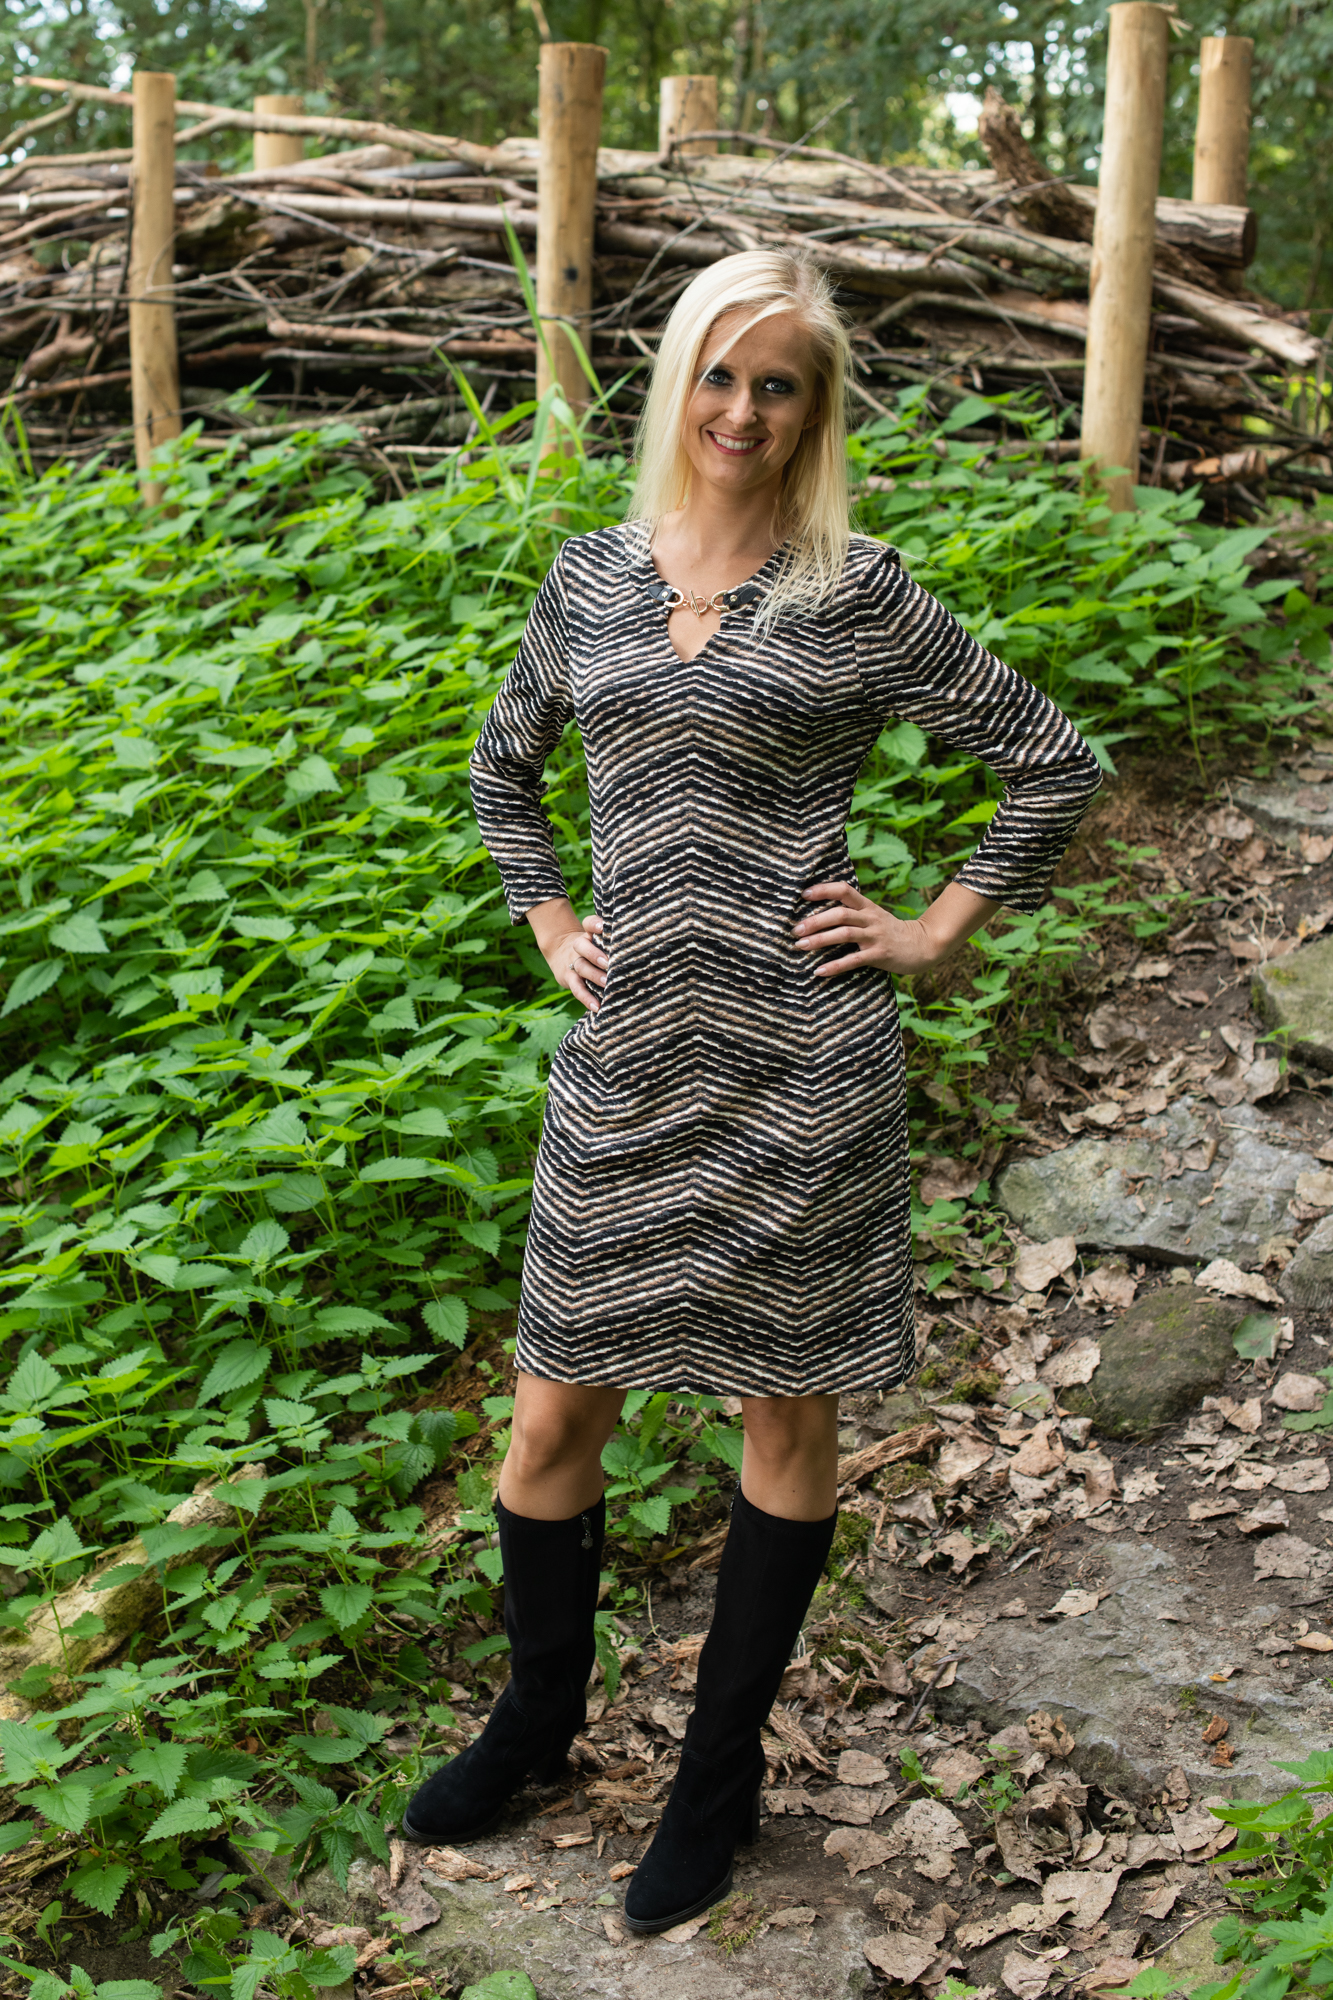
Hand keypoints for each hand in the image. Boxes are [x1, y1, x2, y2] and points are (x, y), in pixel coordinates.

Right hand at [527, 898, 606, 1011]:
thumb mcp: (595, 939)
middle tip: (608, 962)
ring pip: (581, 967)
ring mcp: (573, 963)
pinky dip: (586, 998)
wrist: (559, 954)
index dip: (594, 924)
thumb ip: (611, 941)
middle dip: (594, 954)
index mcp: (587, 935)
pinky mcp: (569, 979)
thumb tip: (641, 949)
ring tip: (606, 983)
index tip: (603, 926)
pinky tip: (597, 1006)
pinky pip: (577, 988)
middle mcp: (579, 947)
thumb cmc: (590, 948)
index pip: (588, 924)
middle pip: (581, 946)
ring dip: (593, 975)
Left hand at [793, 880, 1000, 977]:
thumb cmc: (890, 932)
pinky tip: (819, 971)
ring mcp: (875, 936)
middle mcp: (870, 918)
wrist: (923, 945)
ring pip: (844, 934)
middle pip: (840, 914)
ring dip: (820, 940)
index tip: (803, 895)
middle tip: (795, 930)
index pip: (844, 890)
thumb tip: (819, 914)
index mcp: (867, 906)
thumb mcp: (873, 916)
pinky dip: (835, 965)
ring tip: (801, 946)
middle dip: (815, 921)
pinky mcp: (879, 954)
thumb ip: (852, 913)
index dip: (824, 890)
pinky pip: (853, 960)